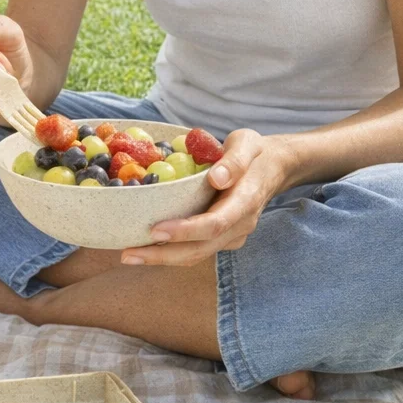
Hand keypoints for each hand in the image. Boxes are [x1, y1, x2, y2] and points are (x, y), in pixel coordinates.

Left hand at [120, 129, 296, 266]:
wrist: (273, 168)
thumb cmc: (254, 152)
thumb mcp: (247, 144)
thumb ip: (234, 160)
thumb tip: (216, 178)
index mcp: (245, 202)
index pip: (214, 224)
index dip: (185, 231)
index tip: (155, 231)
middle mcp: (239, 225)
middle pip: (201, 248)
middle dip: (164, 255)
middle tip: (128, 254)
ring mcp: (232, 236)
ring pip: (197, 254)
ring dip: (162, 259)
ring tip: (128, 255)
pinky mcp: (223, 238)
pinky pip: (197, 250)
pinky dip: (171, 252)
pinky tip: (145, 248)